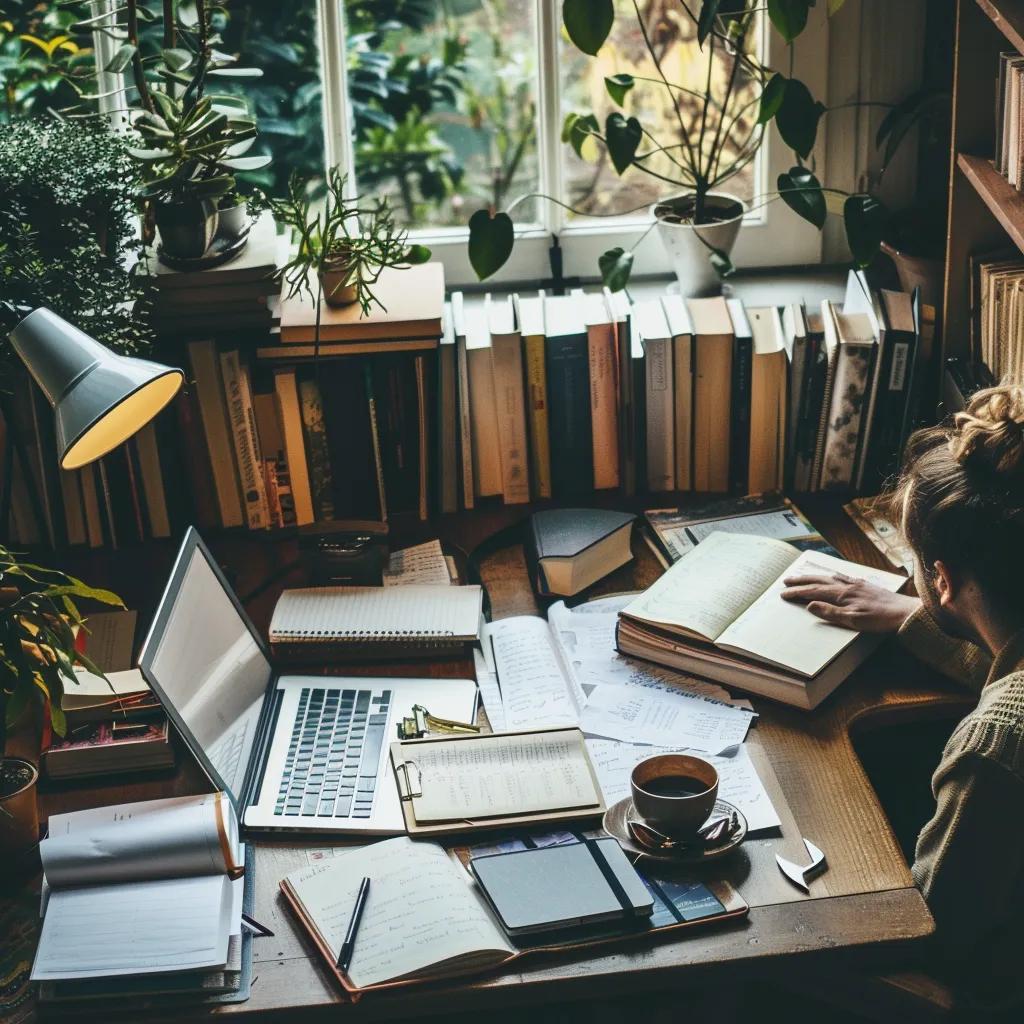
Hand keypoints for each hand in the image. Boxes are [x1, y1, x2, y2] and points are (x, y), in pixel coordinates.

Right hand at [780, 573, 920, 632]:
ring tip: (804, 575)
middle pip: (818, 581)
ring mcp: (856, 584)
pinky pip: (843, 577)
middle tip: (786, 580)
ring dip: (814, 576)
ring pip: (829, 577)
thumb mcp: (853, 621)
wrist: (905, 613)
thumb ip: (830, 612)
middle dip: (801, 580)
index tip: (783, 593)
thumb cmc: (880, 620)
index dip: (797, 592)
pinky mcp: (865, 586)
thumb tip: (810, 605)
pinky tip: (833, 576)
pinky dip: (832, 575)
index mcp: (841, 595)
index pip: (813, 592)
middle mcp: (847, 586)